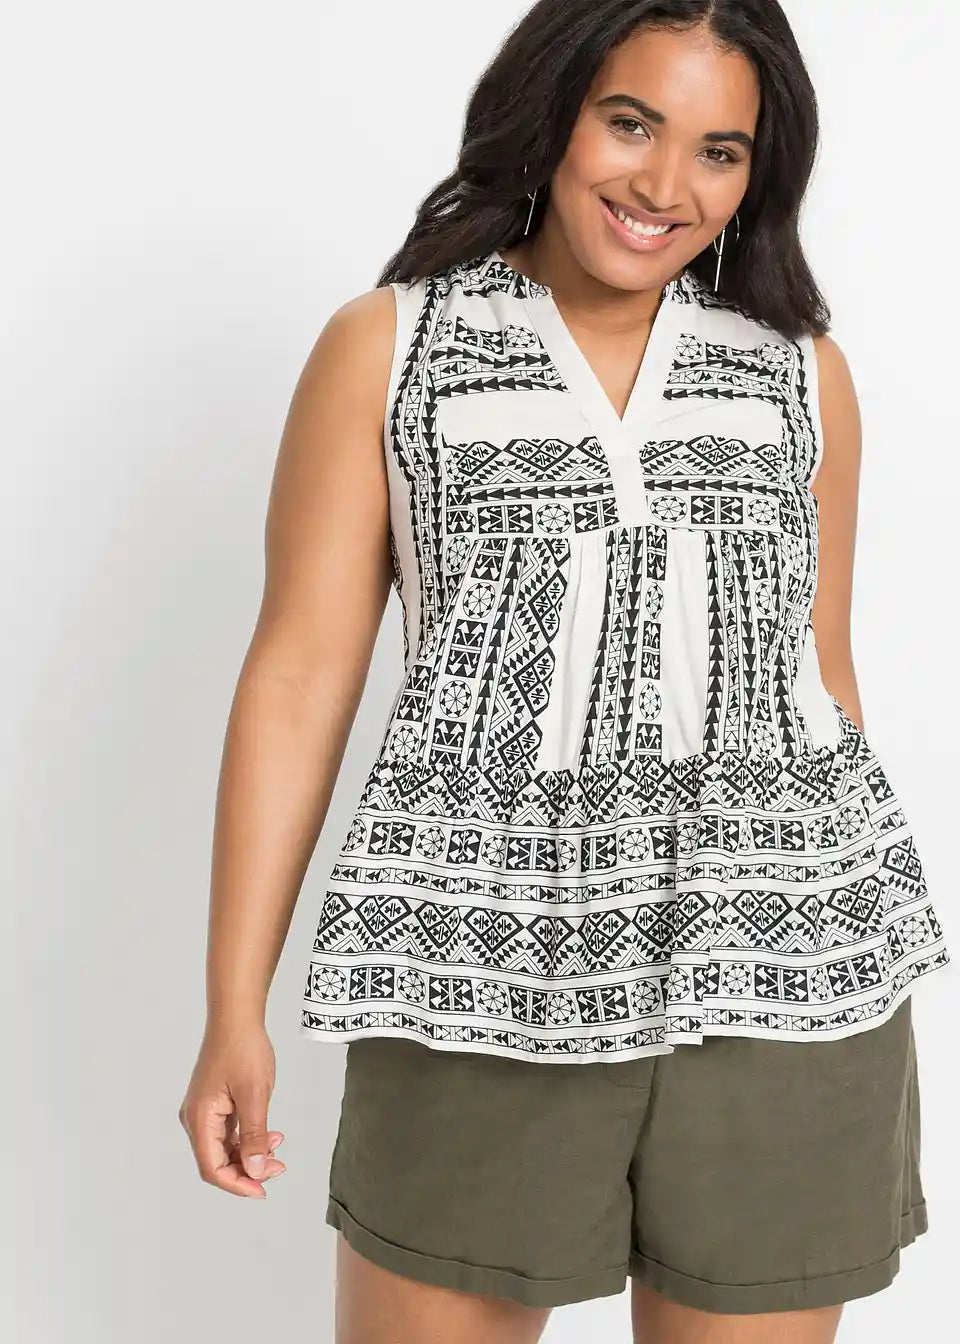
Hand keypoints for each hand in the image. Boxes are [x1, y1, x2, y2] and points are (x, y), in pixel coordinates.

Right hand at [178, 1022, 287, 1198]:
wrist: (236, 1017)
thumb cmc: (243, 1049)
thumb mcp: (255, 1095)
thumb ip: (254, 1136)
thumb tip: (256, 1170)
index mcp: (200, 1119)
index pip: (213, 1168)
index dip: (237, 1184)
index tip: (262, 1190)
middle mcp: (196, 1118)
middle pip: (217, 1161)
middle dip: (248, 1170)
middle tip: (279, 1168)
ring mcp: (204, 1111)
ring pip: (224, 1148)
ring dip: (250, 1154)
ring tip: (278, 1148)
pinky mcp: (213, 1103)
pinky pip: (228, 1132)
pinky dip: (247, 1138)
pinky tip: (269, 1134)